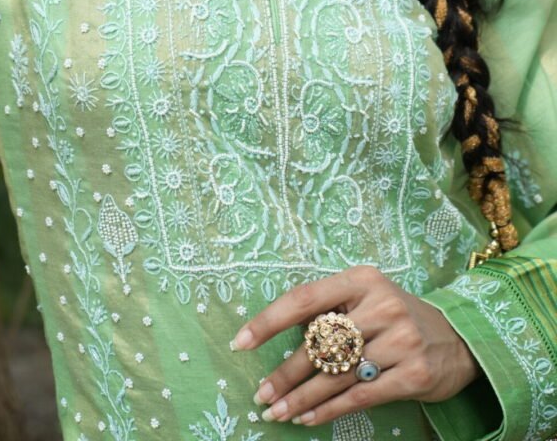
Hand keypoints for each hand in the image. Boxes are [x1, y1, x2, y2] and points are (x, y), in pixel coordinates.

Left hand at [230, 265, 481, 425]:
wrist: (457, 338)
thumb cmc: (396, 316)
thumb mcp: (367, 297)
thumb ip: (332, 310)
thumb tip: (281, 339)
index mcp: (362, 279)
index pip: (306, 298)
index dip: (270, 320)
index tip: (241, 342)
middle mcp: (382, 305)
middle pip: (320, 343)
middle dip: (285, 373)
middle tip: (261, 395)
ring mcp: (400, 339)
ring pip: (337, 375)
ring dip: (302, 398)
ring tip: (277, 412)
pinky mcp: (413, 373)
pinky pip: (360, 396)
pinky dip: (329, 410)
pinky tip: (308, 418)